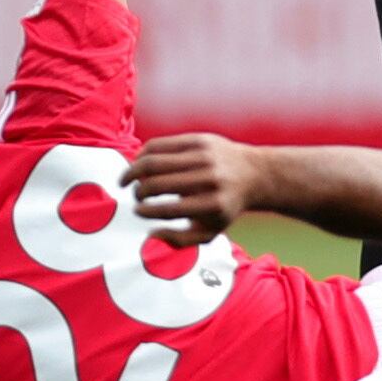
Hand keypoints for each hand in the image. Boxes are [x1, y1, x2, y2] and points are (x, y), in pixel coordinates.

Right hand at [124, 133, 265, 247]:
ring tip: (127, 181)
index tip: (138, 211)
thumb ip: (179, 240)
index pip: (168, 209)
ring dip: (134, 172)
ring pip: (155, 160)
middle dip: (139, 192)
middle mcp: (209, 179)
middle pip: (158, 183)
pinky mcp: (199, 140)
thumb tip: (151, 234)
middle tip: (136, 197)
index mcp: (212, 204)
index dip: (146, 211)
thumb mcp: (210, 232)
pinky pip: (161, 144)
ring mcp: (204, 156)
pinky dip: (143, 154)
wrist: (254, 174)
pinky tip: (137, 163)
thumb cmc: (225, 207)